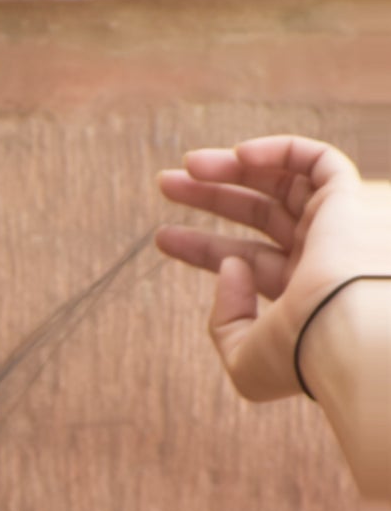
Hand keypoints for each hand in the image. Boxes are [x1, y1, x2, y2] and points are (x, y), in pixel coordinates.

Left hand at [155, 134, 390, 401]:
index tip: (162, 236)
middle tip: (166, 184)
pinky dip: (280, 151)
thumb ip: (226, 321)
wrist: (347, 335)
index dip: (202, 247)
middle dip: (211, 196)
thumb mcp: (244, 359)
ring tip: (186, 166)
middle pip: (260, 215)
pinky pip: (319, 161)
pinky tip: (238, 155)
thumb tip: (229, 266)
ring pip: (282, 183)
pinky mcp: (348, 200)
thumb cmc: (298, 355)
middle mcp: (321, 259)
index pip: (247, 261)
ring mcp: (335, 229)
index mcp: (301, 297)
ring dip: (233, 169)